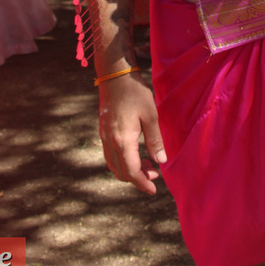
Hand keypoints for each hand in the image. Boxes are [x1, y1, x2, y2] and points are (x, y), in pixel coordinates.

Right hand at [97, 74, 166, 194]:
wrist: (115, 75)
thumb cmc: (135, 93)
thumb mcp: (150, 115)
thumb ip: (155, 140)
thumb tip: (161, 162)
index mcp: (122, 140)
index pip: (131, 172)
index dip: (142, 183)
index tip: (153, 190)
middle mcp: (110, 142)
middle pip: (121, 172)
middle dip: (138, 178)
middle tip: (155, 173)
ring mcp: (104, 137)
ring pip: (114, 165)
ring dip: (129, 170)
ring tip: (147, 163)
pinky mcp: (103, 131)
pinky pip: (110, 155)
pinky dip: (122, 161)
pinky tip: (134, 153)